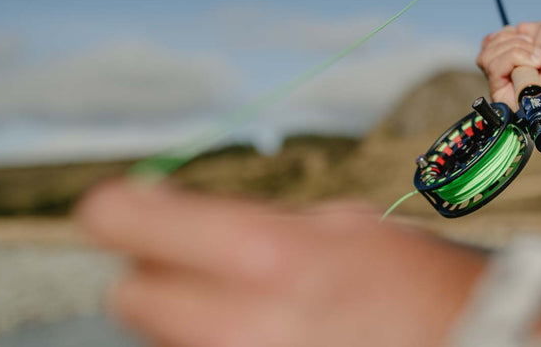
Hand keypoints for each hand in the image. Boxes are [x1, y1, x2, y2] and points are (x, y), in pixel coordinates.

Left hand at [76, 181, 486, 346]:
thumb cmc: (417, 283)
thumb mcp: (342, 227)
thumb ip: (256, 223)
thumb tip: (176, 216)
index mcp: (265, 254)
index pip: (125, 223)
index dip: (123, 209)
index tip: (133, 207)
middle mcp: (237, 325)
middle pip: (129, 296)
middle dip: (156, 275)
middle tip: (201, 264)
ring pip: (161, 340)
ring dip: (187, 318)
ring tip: (252, 307)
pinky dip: (215, 346)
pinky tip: (265, 334)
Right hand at [476, 16, 540, 106]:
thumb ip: (529, 27)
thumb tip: (513, 31)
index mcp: (517, 57)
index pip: (490, 44)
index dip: (501, 35)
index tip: (518, 32)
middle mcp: (507, 72)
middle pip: (487, 48)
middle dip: (512, 40)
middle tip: (536, 47)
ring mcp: (503, 85)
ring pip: (487, 57)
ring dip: (515, 49)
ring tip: (539, 58)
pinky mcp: (501, 95)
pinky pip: (494, 67)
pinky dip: (514, 58)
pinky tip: (534, 64)